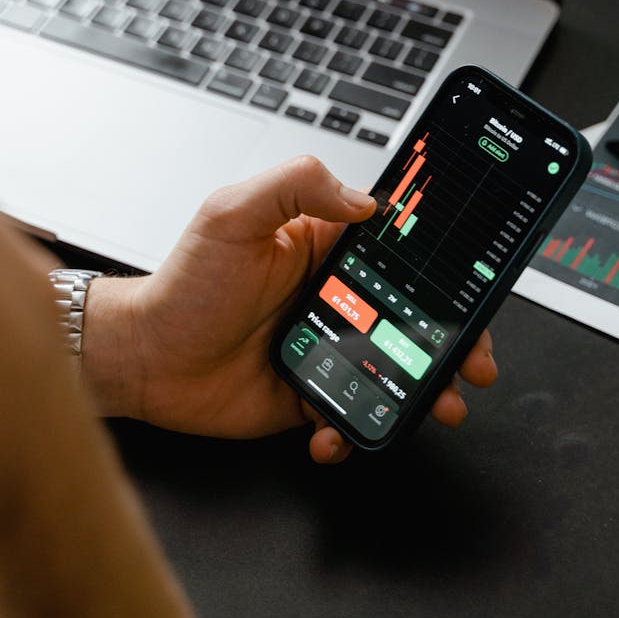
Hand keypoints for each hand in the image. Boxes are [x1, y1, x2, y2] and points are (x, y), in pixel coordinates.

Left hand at [83, 155, 497, 463]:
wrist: (145, 360)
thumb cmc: (183, 284)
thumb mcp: (233, 214)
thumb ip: (296, 185)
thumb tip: (364, 197)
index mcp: (325, 246)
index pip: (400, 248)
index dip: (443, 267)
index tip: (473, 285)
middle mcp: (334, 296)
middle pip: (414, 314)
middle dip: (453, 339)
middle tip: (472, 360)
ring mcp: (327, 346)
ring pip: (396, 368)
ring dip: (424, 389)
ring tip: (436, 405)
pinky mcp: (313, 393)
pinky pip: (354, 413)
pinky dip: (355, 430)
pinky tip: (335, 431)